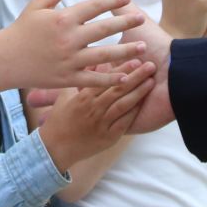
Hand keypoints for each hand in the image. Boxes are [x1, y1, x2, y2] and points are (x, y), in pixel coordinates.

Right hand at [2, 0, 148, 86]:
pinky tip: (126, 77)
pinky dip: (111, 79)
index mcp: (63, 18)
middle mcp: (69, 38)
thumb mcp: (37, 5)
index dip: (113, 1)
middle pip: (105, 29)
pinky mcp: (68, 78)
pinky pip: (94, 79)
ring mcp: (70, 60)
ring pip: (105, 55)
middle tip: (142, 20)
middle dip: (126, 23)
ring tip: (142, 49)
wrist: (4, 60)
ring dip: (126, 52)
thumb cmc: (21, 30)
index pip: (95, 6)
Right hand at [38, 59, 158, 167]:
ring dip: (139, 92)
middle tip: (151, 66)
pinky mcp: (108, 137)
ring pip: (124, 105)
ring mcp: (102, 123)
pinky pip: (124, 123)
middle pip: (118, 89)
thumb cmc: (60, 119)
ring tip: (151, 81)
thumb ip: (81, 79)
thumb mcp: (65, 95)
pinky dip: (134, 112)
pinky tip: (144, 103)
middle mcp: (94, 108)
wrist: (55, 147)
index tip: (135, 59)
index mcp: (84, 97)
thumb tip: (93, 62)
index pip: (106, 79)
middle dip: (136, 77)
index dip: (122, 69)